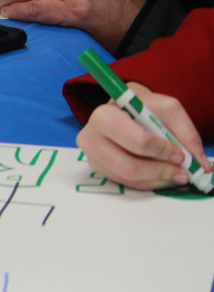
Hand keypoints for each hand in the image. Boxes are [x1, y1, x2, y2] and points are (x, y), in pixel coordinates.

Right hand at [77, 82, 211, 190]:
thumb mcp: (167, 109)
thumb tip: (200, 164)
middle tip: (183, 173)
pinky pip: (126, 184)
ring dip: (158, 179)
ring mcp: (92, 156)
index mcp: (105, 115)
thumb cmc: (143, 107)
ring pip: (128, 179)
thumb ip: (186, 132)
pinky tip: (161, 174)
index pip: (135, 140)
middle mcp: (90, 136)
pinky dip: (149, 182)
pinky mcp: (98, 168)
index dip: (161, 151)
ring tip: (176, 174)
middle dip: (161, 172)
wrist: (123, 109)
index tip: (182, 155)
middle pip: (127, 167)